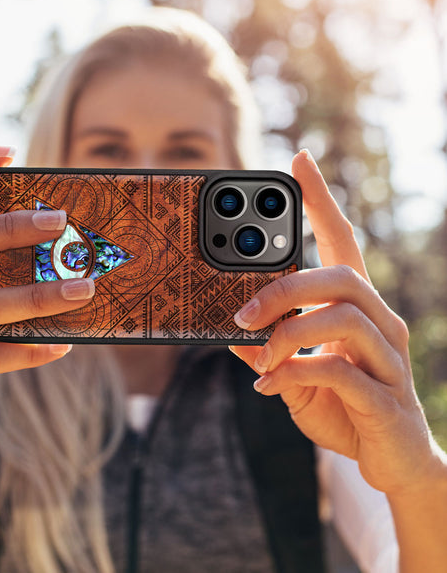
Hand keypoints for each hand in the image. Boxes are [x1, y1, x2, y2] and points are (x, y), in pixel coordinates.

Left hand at [229, 149, 441, 496]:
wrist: (391, 462)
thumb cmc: (342, 405)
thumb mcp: (294, 372)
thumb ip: (268, 349)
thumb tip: (230, 333)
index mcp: (356, 308)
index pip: (342, 241)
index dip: (321, 200)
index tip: (298, 161)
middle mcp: (380, 323)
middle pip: (340, 276)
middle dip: (285, 287)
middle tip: (242, 313)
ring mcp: (388, 359)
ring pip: (344, 317)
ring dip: (289, 332)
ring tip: (259, 354)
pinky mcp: (386, 398)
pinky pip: (340, 371)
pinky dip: (298, 372)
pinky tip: (273, 385)